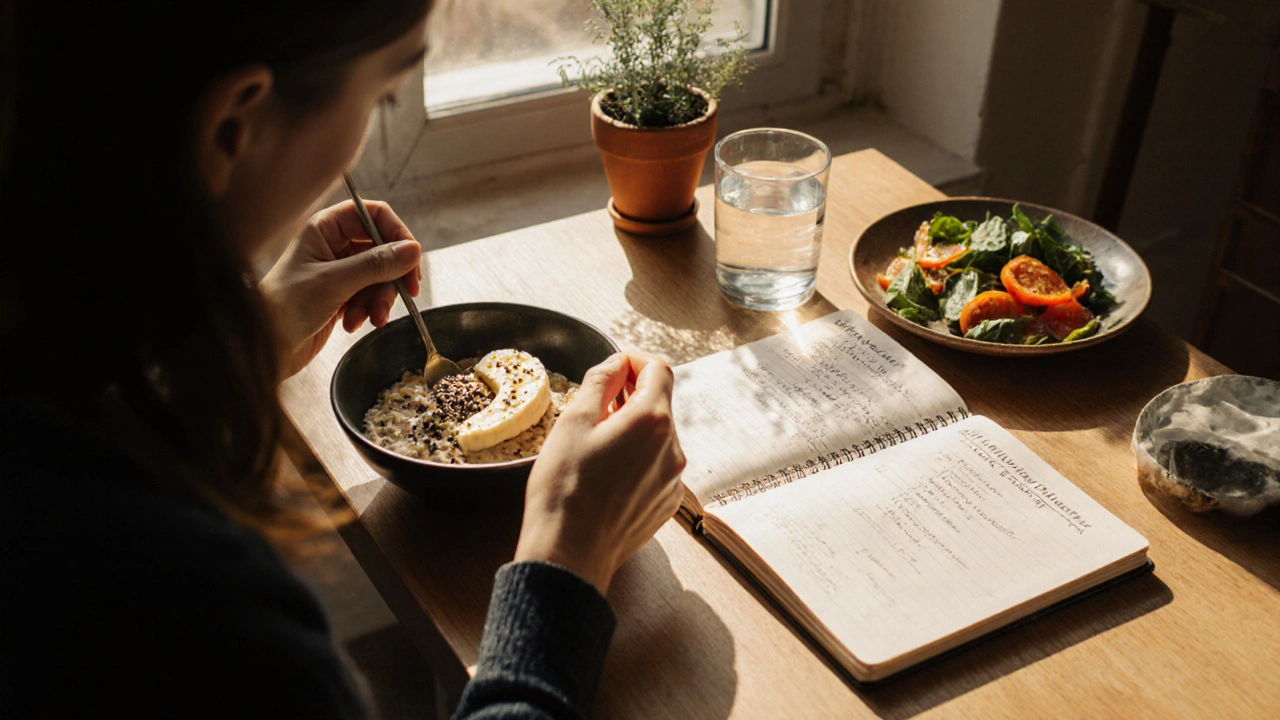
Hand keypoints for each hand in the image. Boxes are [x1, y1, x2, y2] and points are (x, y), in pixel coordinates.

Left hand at [259, 200, 420, 376]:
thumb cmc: (285, 307)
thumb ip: (376, 265)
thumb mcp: (335, 283)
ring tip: (369, 319)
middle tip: (407, 295)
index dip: (397, 234)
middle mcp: (334, 245)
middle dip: (392, 276)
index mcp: (326, 228)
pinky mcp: (342, 295)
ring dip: (380, 300)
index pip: (374, 215)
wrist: (264, 345)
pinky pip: (371, 297)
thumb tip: (414, 250)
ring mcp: (339, 271)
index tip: (411, 260)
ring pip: (381, 277)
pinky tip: (353, 324)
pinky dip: (368, 311)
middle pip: (383, 249)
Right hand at [514, 351, 686, 595]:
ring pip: (659, 437)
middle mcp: (673, 448)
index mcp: (653, 421)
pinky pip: (657, 466)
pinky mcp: (666, 503)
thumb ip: (600, 381)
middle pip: (660, 403)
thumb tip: (617, 363)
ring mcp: (673, 479)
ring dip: (634, 430)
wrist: (569, 554)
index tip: (614, 367)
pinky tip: (607, 474)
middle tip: (596, 407)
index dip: (635, 361)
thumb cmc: (564, 488)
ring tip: (597, 446)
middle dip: (631, 396)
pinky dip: (638, 459)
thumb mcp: (573, 421)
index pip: (659, 369)